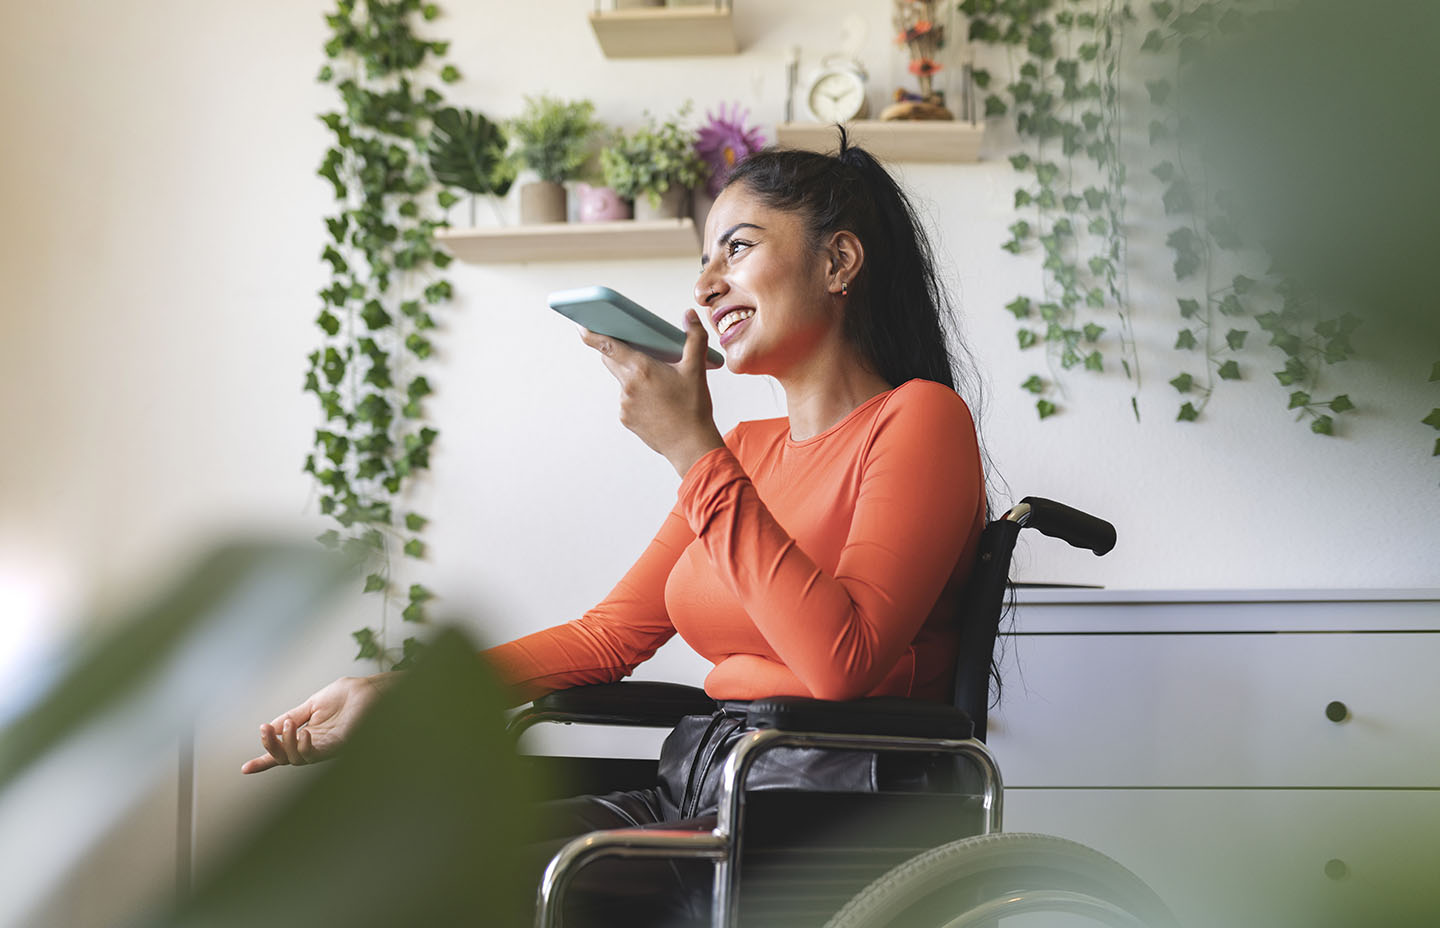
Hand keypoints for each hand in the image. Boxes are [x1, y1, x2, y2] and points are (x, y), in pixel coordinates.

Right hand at [240, 673, 394, 773]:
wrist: (370, 688)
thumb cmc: (348, 696)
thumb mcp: (312, 704)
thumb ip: (292, 716)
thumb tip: (270, 726)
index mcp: (308, 736)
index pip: (283, 752)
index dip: (264, 761)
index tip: (244, 769)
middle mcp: (316, 746)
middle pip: (286, 758)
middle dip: (270, 746)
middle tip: (265, 730)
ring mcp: (328, 748)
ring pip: (298, 760)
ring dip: (287, 743)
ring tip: (289, 725)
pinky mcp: (340, 745)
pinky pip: (317, 755)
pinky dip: (305, 746)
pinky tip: (304, 734)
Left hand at [578, 309, 724, 475]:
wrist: (690, 445)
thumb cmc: (693, 408)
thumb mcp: (696, 370)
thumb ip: (694, 338)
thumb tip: (689, 316)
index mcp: (642, 368)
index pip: (609, 346)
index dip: (592, 334)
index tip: (581, 326)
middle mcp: (628, 385)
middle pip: (611, 359)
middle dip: (618, 351)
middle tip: (634, 348)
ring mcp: (624, 403)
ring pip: (622, 381)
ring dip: (633, 376)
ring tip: (659, 385)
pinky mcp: (625, 418)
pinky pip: (626, 400)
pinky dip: (636, 396)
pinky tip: (656, 402)